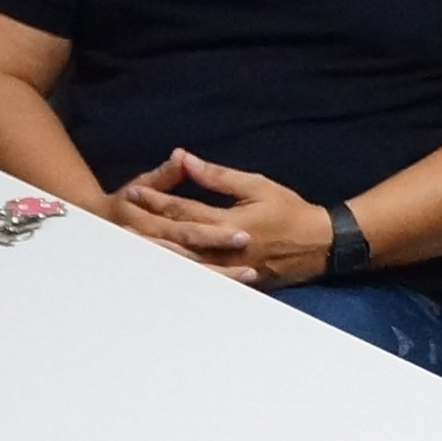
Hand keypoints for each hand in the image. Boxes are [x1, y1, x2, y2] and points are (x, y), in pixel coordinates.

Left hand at [112, 150, 336, 287]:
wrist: (319, 245)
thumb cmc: (289, 210)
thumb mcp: (255, 185)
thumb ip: (217, 176)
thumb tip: (185, 159)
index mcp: (227, 224)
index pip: (182, 211)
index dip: (155, 200)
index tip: (133, 192)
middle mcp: (223, 250)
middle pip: (175, 240)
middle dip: (147, 227)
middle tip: (122, 219)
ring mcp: (228, 269)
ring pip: (184, 262)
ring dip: (157, 252)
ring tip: (133, 243)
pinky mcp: (234, 281)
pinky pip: (201, 277)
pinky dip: (180, 271)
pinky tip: (163, 266)